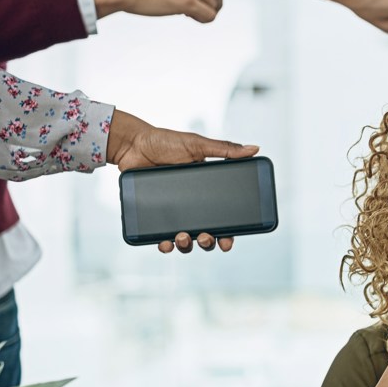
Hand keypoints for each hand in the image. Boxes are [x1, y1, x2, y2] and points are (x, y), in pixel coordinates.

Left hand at [104, 109, 258, 253]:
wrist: (133, 144)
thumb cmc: (165, 141)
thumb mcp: (198, 145)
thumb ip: (225, 150)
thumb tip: (254, 148)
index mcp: (206, 191)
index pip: (222, 216)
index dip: (228, 232)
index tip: (228, 242)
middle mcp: (191, 204)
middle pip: (205, 233)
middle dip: (208, 242)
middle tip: (205, 237)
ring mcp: (172, 211)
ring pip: (184, 239)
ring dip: (186, 245)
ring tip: (183, 237)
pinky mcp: (153, 215)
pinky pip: (160, 236)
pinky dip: (164, 244)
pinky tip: (165, 243)